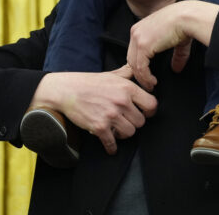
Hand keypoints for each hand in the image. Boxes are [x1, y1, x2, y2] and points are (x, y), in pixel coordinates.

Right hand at [31, 65, 156, 154]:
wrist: (66, 90)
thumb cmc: (88, 82)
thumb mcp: (111, 74)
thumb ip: (127, 73)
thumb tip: (138, 71)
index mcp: (127, 88)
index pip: (152, 104)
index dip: (149, 111)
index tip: (144, 113)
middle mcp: (121, 101)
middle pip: (141, 122)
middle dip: (134, 122)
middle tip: (126, 121)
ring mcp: (111, 115)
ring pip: (130, 133)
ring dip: (123, 133)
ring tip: (116, 129)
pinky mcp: (100, 127)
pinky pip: (113, 143)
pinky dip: (112, 147)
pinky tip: (110, 145)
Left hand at [126, 1, 218, 89]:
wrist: (187, 17)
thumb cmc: (185, 24)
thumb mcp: (177, 42)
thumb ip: (175, 55)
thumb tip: (176, 68)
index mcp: (140, 28)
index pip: (134, 51)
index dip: (139, 64)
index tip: (147, 75)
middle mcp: (135, 32)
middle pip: (131, 58)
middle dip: (139, 73)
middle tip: (148, 83)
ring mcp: (138, 38)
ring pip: (134, 65)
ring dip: (142, 78)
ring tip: (151, 86)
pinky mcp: (143, 46)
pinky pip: (141, 67)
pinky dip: (145, 78)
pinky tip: (152, 82)